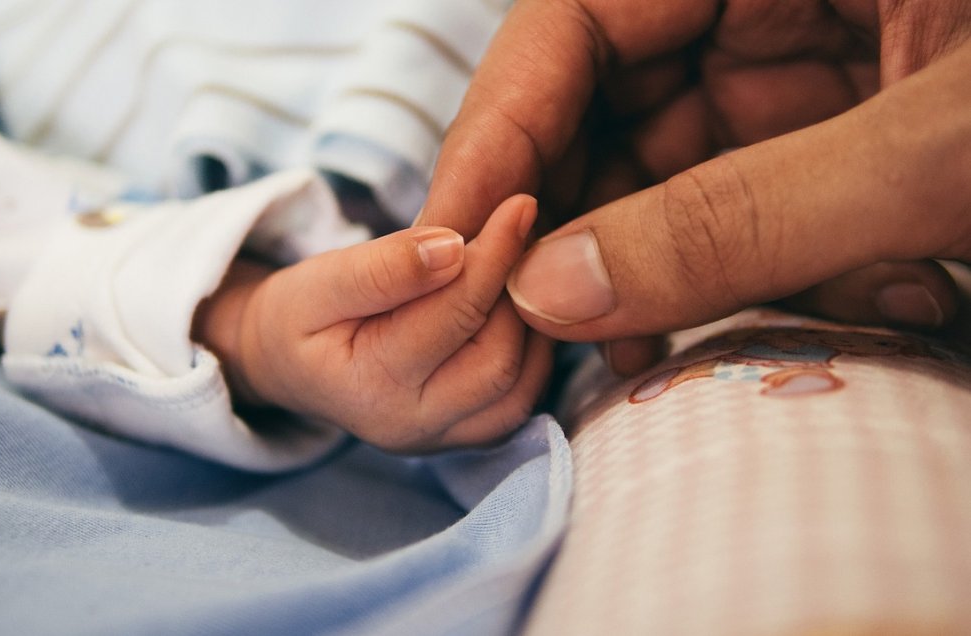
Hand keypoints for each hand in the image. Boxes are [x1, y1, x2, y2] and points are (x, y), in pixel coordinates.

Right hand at [195, 195, 552, 452]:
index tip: (519, 204)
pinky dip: (532, 351)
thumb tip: (453, 247)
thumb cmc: (300, 315)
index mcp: (372, 386)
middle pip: (498, 358)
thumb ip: (383, 267)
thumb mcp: (320, 280)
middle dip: (516, 292)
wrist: (286, 363)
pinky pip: (521, 400)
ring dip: (530, 322)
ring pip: (520, 384)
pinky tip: (515, 307)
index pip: (455, 314)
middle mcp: (412, 427)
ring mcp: (442, 440)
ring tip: (517, 268)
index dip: (494, 254)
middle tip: (520, 236)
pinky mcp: (464, 437)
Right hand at [419, 0, 970, 372]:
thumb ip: (744, 220)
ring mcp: (802, 64)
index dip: (498, 132)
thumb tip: (552, 292)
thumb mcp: (938, 153)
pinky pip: (742, 203)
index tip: (453, 241)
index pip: (575, 20)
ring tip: (635, 357)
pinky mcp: (837, 130)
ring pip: (665, 168)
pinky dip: (739, 272)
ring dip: (652, 270)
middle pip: (603, 102)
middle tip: (533, 326)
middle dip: (570, 219)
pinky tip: (752, 327)